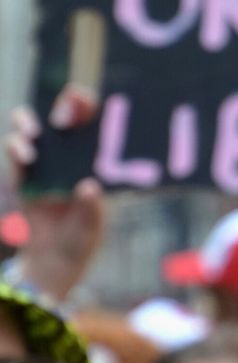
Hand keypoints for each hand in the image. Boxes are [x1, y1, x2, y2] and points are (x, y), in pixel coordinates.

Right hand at [5, 86, 104, 303]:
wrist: (53, 259)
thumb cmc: (82, 237)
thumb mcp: (92, 225)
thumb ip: (91, 208)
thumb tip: (88, 186)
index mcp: (95, 161)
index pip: (96, 125)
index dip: (92, 109)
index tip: (88, 102)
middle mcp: (70, 156)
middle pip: (65, 119)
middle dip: (65, 108)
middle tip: (65, 115)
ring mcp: (44, 163)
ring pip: (32, 131)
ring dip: (29, 124)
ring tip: (34, 134)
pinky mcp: (22, 176)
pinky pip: (16, 155)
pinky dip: (17, 148)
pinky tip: (25, 154)